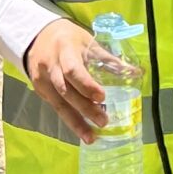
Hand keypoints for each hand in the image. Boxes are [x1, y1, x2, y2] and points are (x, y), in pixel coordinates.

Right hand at [22, 19, 115, 143]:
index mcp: (64, 50)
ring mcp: (42, 80)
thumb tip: (135, 73)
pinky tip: (81, 130)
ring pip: (58, 104)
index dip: (86, 85)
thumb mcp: (87, 42)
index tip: (102, 97)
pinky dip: (69, 119)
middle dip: (85, 108)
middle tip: (103, 121)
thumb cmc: (68, 38)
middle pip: (66, 91)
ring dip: (75, 121)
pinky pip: (55, 106)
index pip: (73, 71)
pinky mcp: (40, 90)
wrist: (37, 37)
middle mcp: (50, 66)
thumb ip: (108, 59)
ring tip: (91, 137)